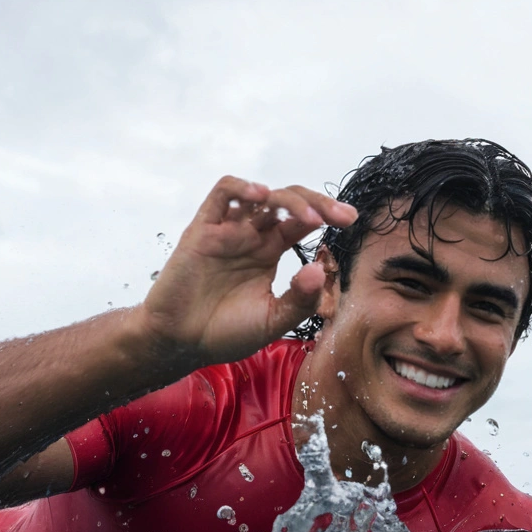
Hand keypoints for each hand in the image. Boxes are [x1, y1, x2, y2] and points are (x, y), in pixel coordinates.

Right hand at [139, 176, 356, 367]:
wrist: (180, 343)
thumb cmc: (224, 332)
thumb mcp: (273, 321)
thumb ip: (300, 300)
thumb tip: (320, 269)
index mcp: (269, 252)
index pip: (301, 222)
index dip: (327, 215)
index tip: (350, 221)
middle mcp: (250, 235)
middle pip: (287, 203)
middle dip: (318, 203)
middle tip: (342, 216)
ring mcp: (228, 230)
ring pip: (261, 194)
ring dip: (289, 200)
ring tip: (310, 218)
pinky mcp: (203, 230)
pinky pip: (222, 195)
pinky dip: (242, 188)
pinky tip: (261, 197)